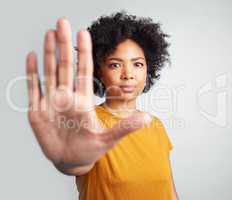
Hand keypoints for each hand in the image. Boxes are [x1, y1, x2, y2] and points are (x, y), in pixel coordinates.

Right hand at [26, 18, 151, 168]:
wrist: (72, 161)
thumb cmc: (90, 149)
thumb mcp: (108, 139)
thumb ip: (126, 128)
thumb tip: (148, 118)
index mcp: (83, 101)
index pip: (84, 71)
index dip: (84, 52)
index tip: (84, 33)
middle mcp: (68, 98)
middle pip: (65, 66)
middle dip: (63, 45)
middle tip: (62, 22)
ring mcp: (52, 103)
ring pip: (50, 72)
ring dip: (48, 53)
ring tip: (48, 33)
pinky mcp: (38, 112)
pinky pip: (34, 89)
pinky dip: (32, 73)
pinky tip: (32, 56)